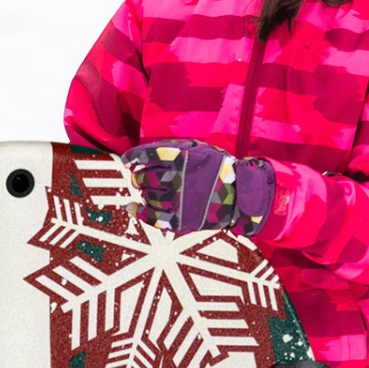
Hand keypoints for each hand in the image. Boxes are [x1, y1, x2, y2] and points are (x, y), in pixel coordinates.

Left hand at [121, 140, 275, 236]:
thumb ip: (172, 148)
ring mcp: (179, 200)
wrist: (241, 194)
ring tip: (150, 193)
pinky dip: (141, 213)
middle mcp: (177, 178)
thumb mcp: (200, 148)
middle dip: (138, 178)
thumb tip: (141, 157)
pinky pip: (152, 217)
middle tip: (141, 179)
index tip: (127, 162)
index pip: (146, 155)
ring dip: (144, 194)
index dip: (132, 158)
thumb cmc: (218, 168)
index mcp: (181, 158)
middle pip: (143, 177)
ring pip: (147, 196)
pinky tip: (136, 209)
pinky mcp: (181, 219)